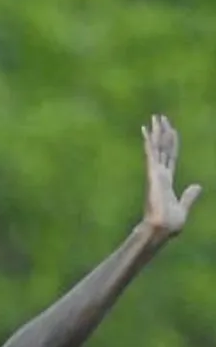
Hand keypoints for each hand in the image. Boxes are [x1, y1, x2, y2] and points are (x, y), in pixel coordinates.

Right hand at [141, 114, 200, 237]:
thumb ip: (189, 196)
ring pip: (156, 148)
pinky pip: (152, 154)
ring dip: (155, 132)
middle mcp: (159, 174)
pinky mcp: (152, 174)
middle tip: (159, 118)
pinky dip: (150, 143)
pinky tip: (147, 131)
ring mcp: (155, 174)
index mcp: (167, 181)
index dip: (170, 144)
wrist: (162, 229)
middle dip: (161, 133)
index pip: (169, 157)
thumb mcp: (184, 206)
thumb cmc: (171, 223)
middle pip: (162, 148)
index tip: (169, 130)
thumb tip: (197, 186)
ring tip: (155, 118)